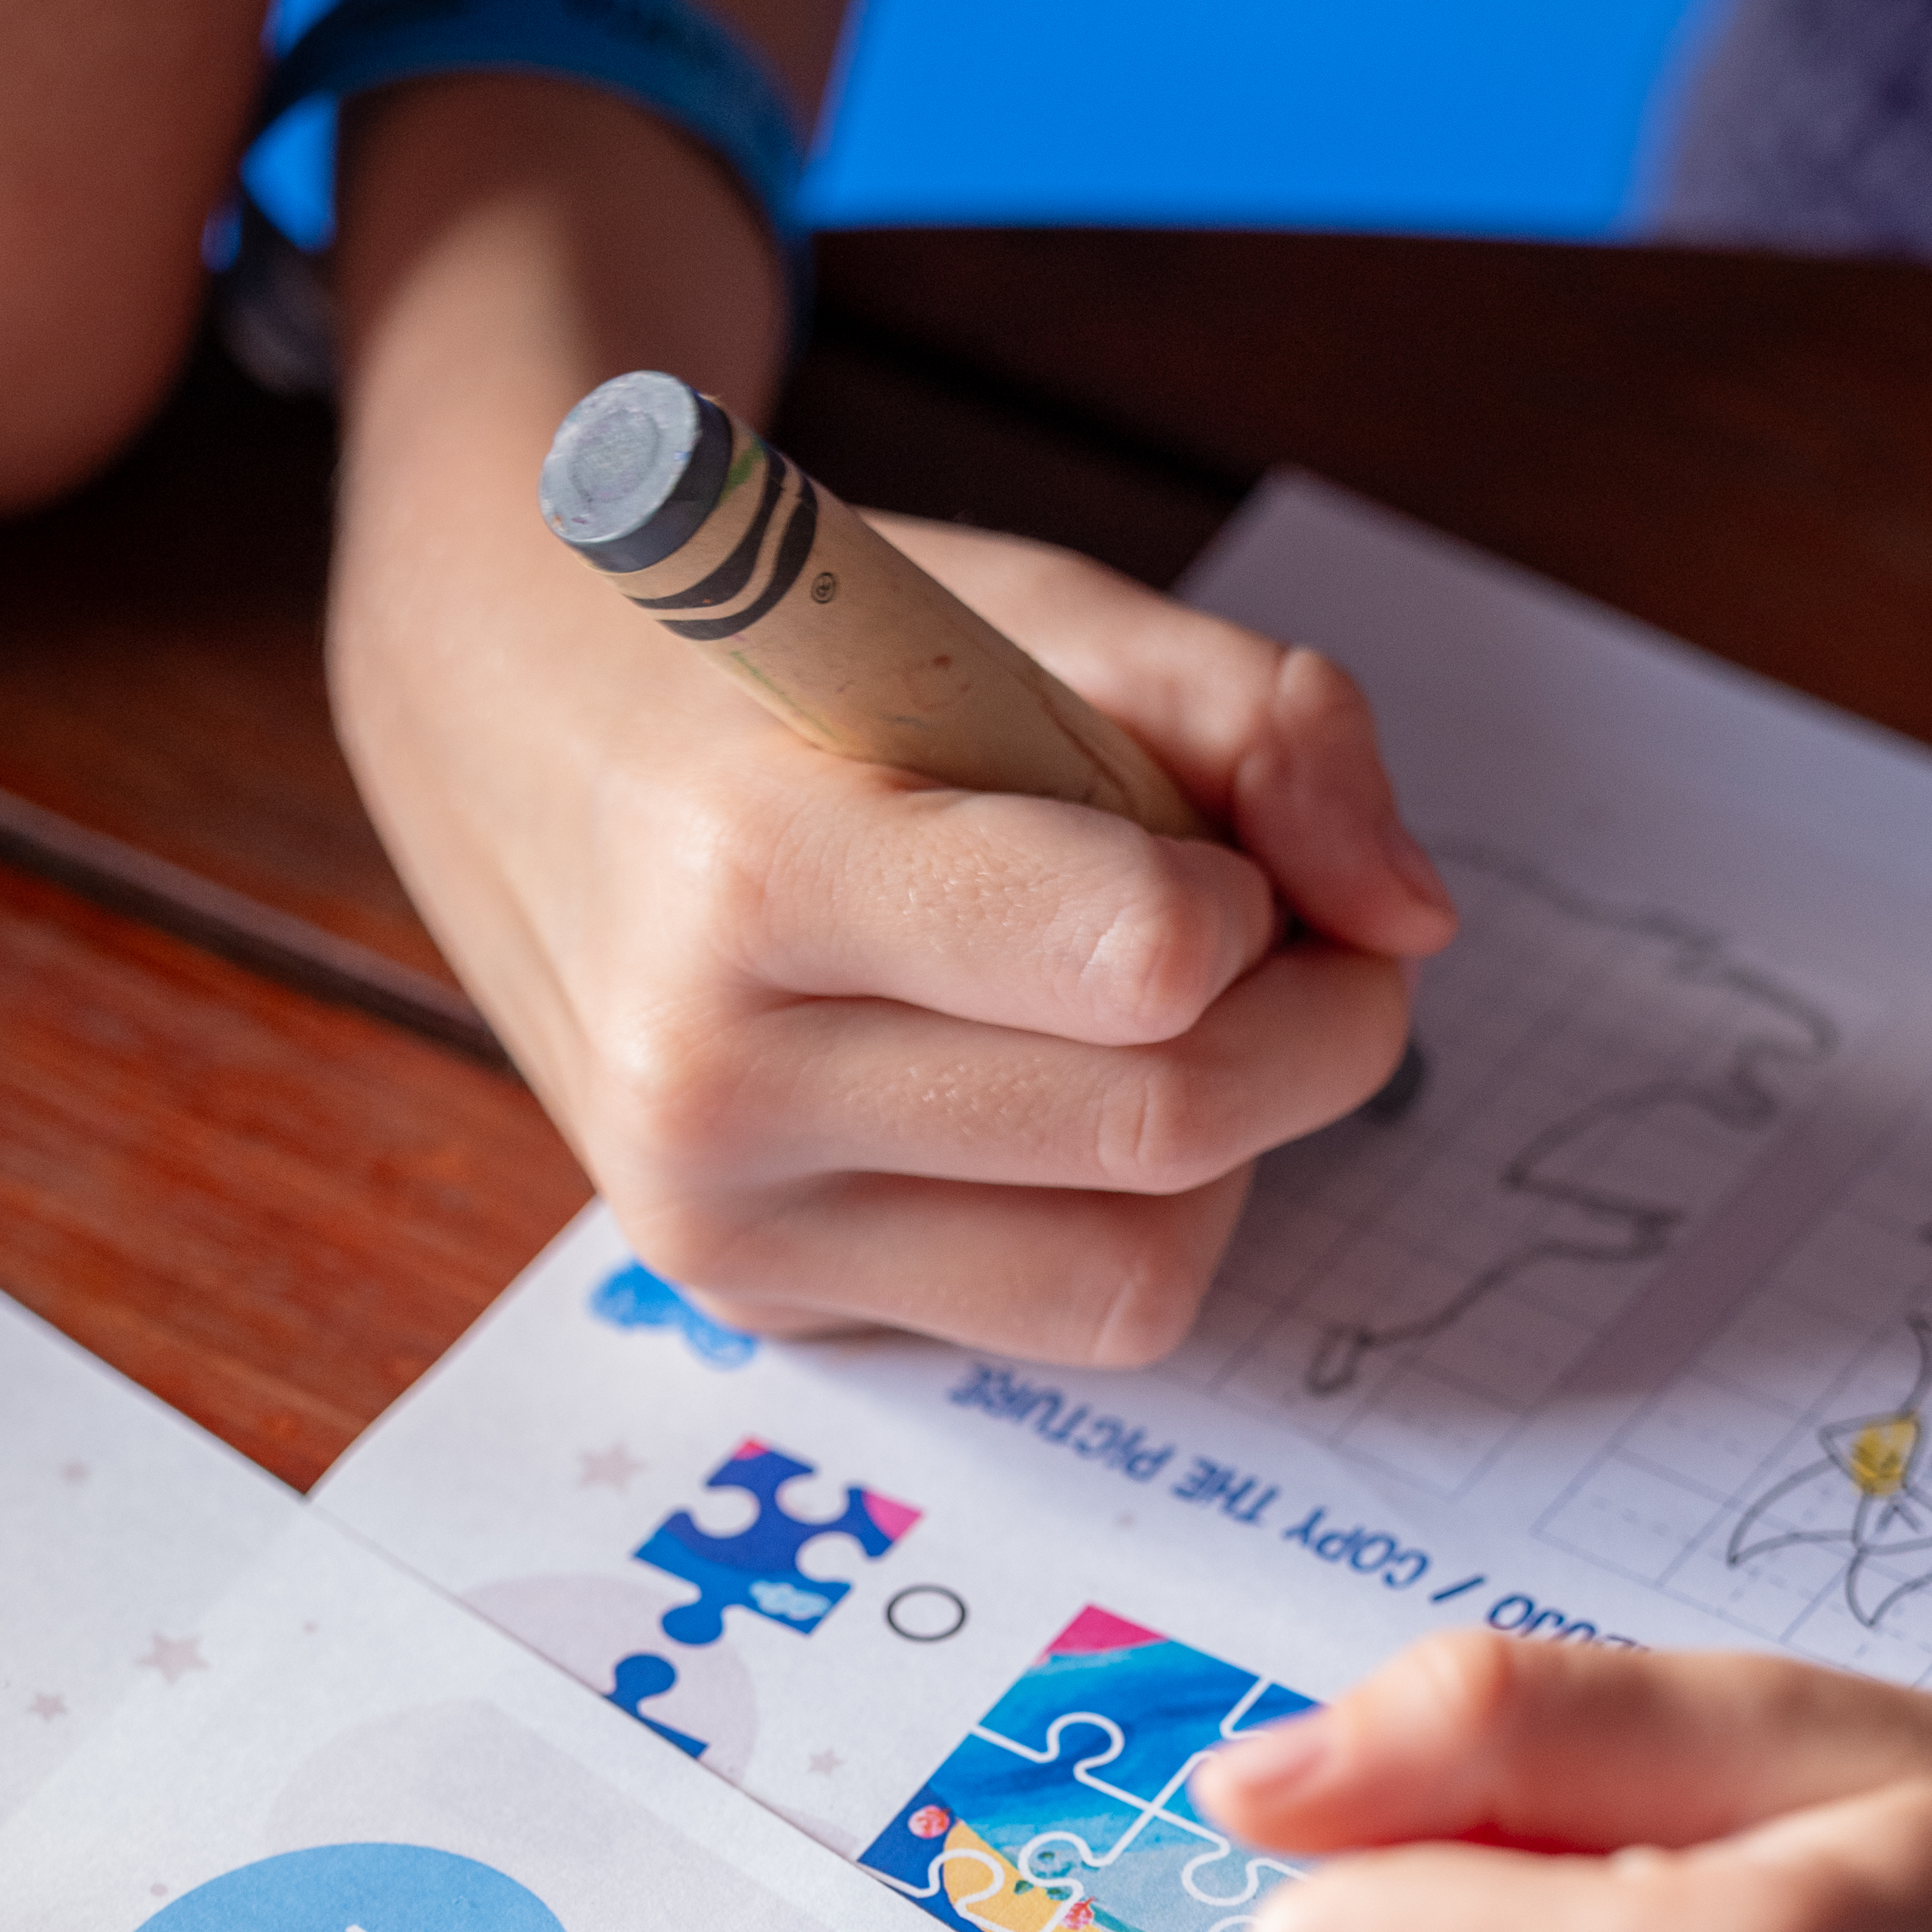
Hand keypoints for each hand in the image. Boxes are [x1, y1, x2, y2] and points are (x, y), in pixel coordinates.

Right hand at [328, 94, 1451, 1358]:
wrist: (516, 734)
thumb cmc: (798, 665)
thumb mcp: (1033, 613)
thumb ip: (1262, 725)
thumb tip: (1415, 921)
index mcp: (763, 866)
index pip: (1147, 965)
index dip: (1265, 905)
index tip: (1240, 850)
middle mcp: (717, 1080)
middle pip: (1169, 1131)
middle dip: (1311, 1036)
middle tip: (1295, 944)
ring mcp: (725, 1224)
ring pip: (1136, 1275)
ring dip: (1225, 1150)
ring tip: (1153, 1020)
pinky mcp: (762, 1307)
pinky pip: (1055, 1318)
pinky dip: (1123, 1216)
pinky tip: (1049, 1094)